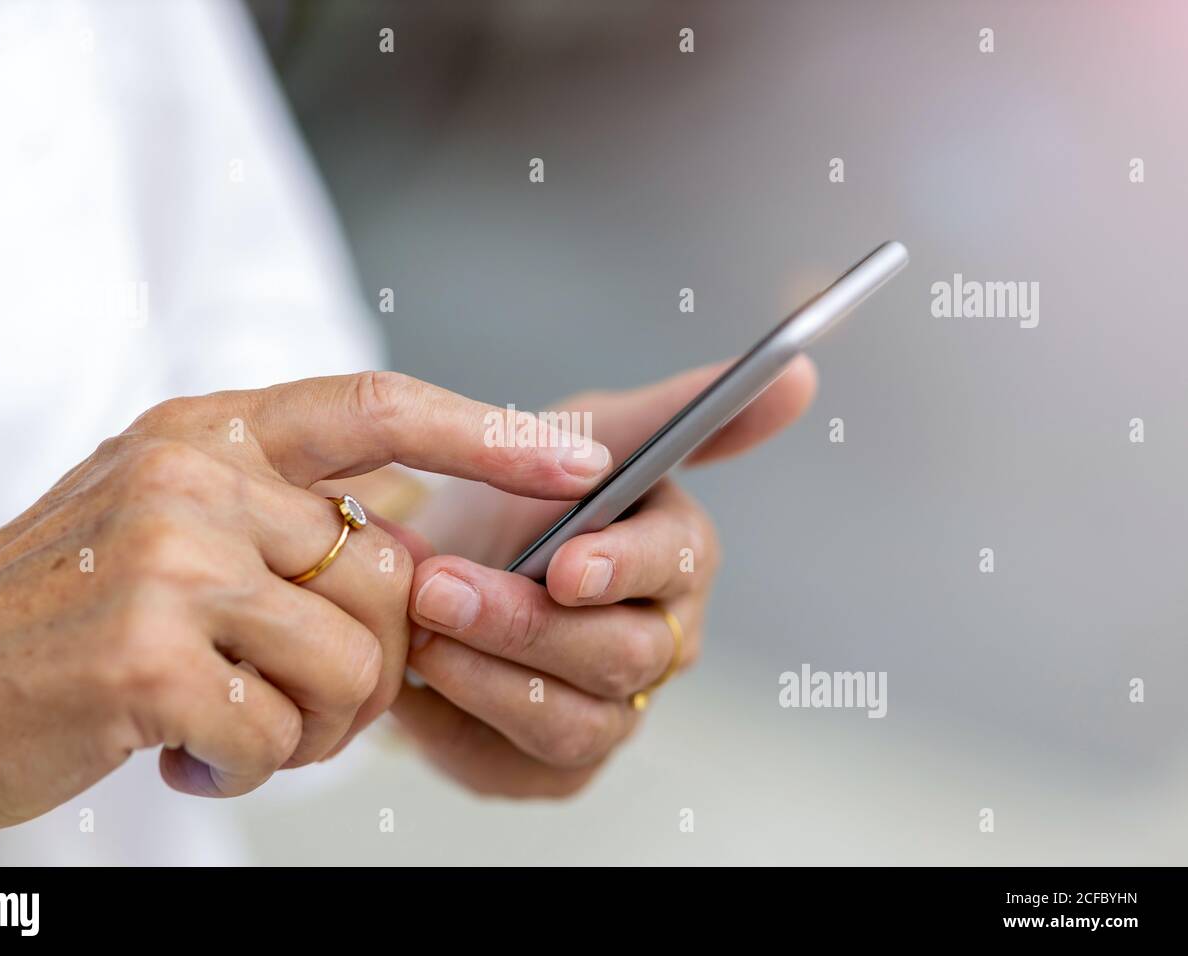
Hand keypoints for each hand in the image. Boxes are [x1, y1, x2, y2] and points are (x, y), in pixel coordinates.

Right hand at [0, 371, 612, 837]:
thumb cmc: (55, 613)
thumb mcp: (166, 524)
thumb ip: (286, 522)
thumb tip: (420, 556)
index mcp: (206, 431)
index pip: (378, 406)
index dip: (488, 433)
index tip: (574, 462)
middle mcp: (192, 475)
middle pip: (389, 576)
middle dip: (374, 665)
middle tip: (297, 705)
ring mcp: (168, 560)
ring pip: (353, 665)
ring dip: (310, 729)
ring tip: (230, 729)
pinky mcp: (147, 658)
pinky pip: (279, 735)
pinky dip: (248, 770)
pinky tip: (184, 757)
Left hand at [393, 357, 816, 795]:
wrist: (439, 567)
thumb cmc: (523, 497)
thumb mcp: (588, 432)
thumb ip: (680, 410)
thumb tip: (802, 375)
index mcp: (678, 555)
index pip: (679, 563)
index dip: (624, 566)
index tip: (564, 565)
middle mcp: (660, 642)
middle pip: (623, 654)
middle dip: (526, 623)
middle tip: (439, 588)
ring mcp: (614, 711)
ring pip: (575, 722)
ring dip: (490, 677)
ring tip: (420, 633)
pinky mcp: (556, 766)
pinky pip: (520, 766)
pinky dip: (462, 726)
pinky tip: (416, 683)